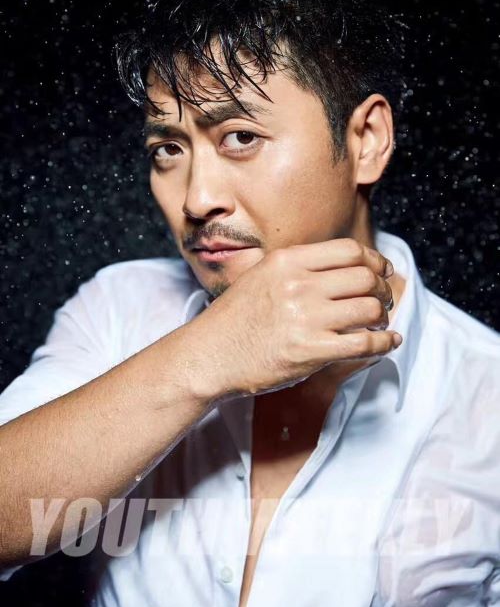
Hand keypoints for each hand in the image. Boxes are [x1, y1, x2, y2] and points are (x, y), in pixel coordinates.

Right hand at [189, 238, 400, 398]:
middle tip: (385, 299)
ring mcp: (305, 318)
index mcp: (287, 261)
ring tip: (380, 322)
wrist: (208, 356)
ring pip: (370, 308)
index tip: (382, 270)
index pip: (349, 251)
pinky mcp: (310, 351)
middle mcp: (298, 285)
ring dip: (383, 316)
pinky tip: (388, 342)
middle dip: (384, 288)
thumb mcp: (260, 276)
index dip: (375, 260)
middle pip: (365, 277)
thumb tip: (342, 268)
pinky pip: (364, 343)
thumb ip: (297, 268)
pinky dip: (384, 342)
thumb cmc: (234, 320)